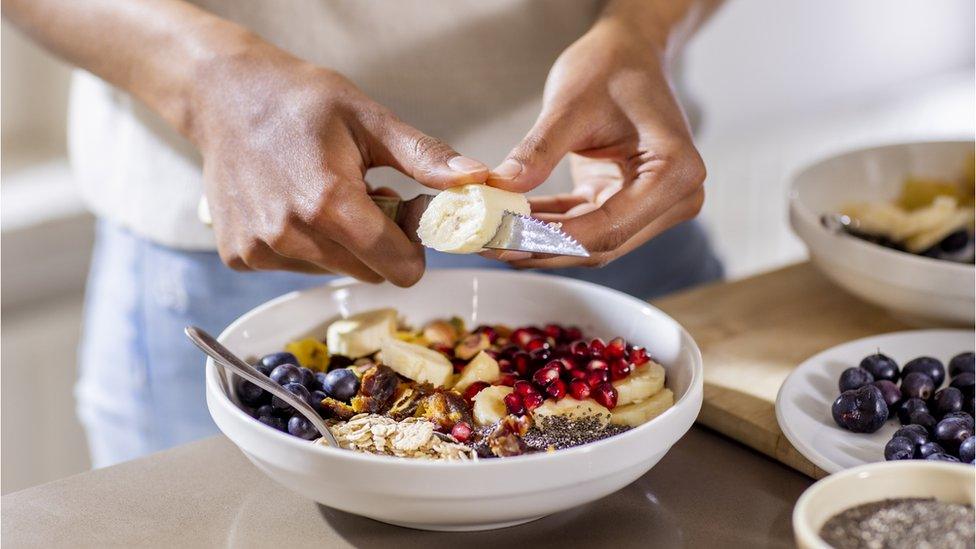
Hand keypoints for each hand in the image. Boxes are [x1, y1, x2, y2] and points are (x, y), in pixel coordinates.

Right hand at [193, 40, 487, 284]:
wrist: (225, 95)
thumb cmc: (300, 101)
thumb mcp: (370, 119)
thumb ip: (425, 158)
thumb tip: (477, 180)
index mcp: (328, 203)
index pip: (398, 267)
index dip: (413, 248)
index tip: (405, 217)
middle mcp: (290, 235)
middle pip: (368, 273)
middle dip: (378, 243)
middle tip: (366, 197)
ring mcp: (261, 250)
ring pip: (333, 271)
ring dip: (341, 244)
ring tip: (325, 195)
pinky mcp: (240, 257)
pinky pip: (296, 267)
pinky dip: (305, 244)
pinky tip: (292, 204)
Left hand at [488, 18, 705, 267]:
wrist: (629, 51)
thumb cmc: (611, 66)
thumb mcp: (570, 104)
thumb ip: (537, 151)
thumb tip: (500, 188)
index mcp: (675, 172)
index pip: (608, 227)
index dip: (552, 239)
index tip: (505, 239)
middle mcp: (675, 197)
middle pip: (601, 243)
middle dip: (541, 246)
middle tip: (488, 244)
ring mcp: (655, 205)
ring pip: (590, 242)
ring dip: (540, 241)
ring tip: (490, 237)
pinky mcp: (629, 204)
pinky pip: (584, 225)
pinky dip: (547, 226)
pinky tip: (509, 224)